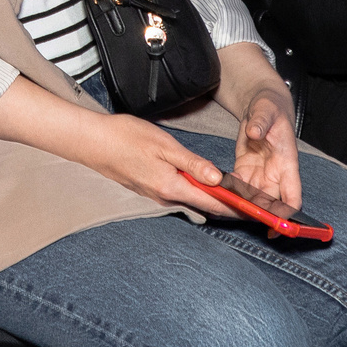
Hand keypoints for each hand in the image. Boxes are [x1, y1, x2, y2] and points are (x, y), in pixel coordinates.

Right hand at [72, 109, 239, 215]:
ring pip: (191, 200)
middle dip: (228, 205)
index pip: (212, 202)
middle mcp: (164, 197)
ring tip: (234, 194)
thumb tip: (218, 178)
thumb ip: (192, 163)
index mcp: (171, 187)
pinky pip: (178, 195)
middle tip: (251, 202)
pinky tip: (201, 184)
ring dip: (212, 199)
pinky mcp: (148, 189)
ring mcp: (154, 195)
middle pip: (204, 205)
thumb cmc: (125, 137)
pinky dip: (195, 193)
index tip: (255, 209)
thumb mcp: (164, 145)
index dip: (236, 207)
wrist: (92, 142)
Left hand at [231, 85, 300, 214]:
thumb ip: (261, 121)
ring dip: (241, 205)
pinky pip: (239, 188)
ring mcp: (261, 174)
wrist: (263, 107)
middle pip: (271, 204)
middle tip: (239, 217)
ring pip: (253, 199)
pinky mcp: (246, 170)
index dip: (286, 215)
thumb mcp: (266, 110)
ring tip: (223, 206)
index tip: (276, 227)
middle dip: (258, 214)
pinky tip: (217, 193)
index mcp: (287, 163)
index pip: (292, 196)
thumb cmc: (270, 108)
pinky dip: (230, 193)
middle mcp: (276, 174)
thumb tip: (254, 131)